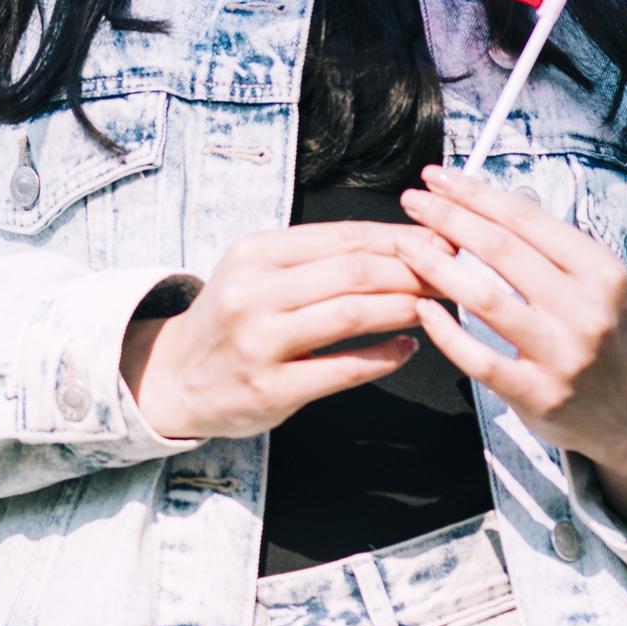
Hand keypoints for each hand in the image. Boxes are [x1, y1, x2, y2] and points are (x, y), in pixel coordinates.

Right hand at [119, 222, 430, 440]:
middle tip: (450, 276)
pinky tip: (407, 347)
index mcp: (254, 253)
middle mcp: (253, 292)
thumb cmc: (232, 318)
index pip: (343, 236)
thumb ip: (317, 258)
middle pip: (353, 272)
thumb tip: (400, 244)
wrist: (176, 376)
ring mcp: (261, 342)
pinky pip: (343, 368)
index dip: (399, 238)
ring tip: (434, 306)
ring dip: (404, 308)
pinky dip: (383, 357)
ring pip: (351, 315)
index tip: (439, 242)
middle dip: (412, 271)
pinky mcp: (273, 389)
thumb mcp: (257, 271)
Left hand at [392, 163, 626, 532]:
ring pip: (485, 299)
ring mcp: (562, 355)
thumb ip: (548, 249)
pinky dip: (445, 331)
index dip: (475, 193)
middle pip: (501, 250)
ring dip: (436, 266)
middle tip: (413, 201)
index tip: (438, 177)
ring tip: (406, 245)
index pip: (526, 219)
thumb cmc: (602, 335)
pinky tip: (422, 310)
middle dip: (448, 218)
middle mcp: (586, 311)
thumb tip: (480, 203)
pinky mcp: (537, 394)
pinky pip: (478, 357)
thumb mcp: (597, 284)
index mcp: (601, 272)